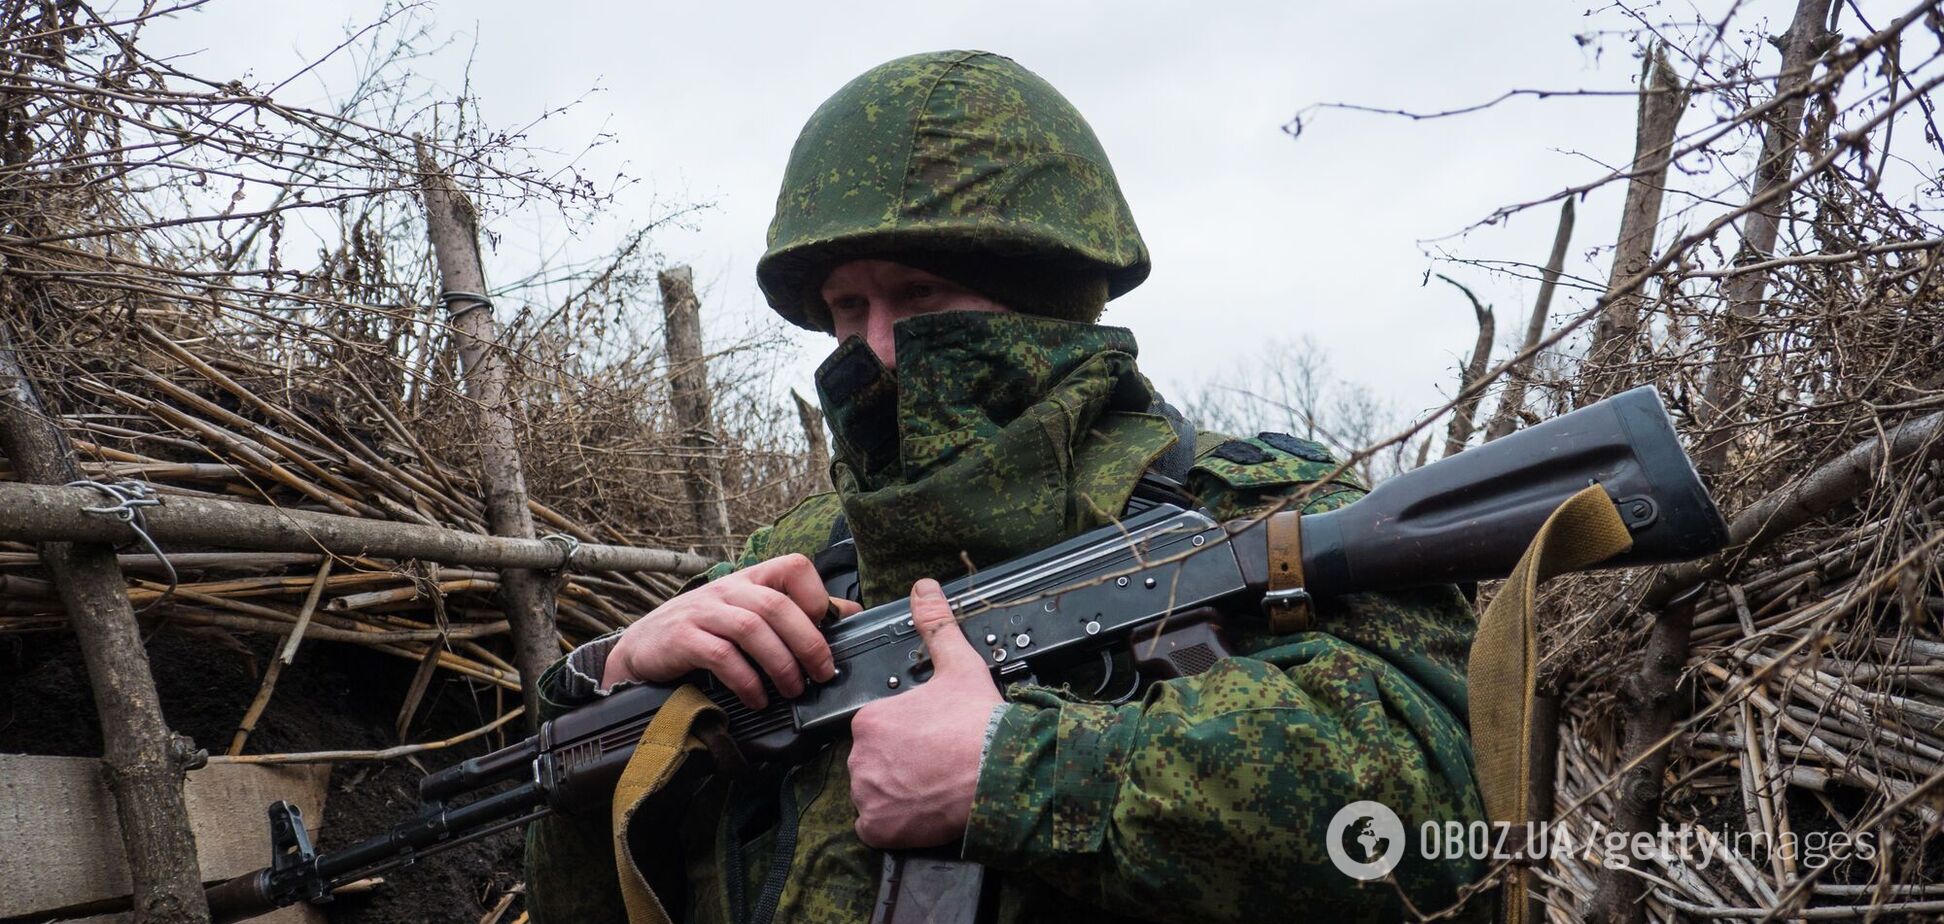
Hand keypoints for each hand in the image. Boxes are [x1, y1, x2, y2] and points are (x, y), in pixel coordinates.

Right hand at [603, 553, 861, 708]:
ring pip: (753, 629)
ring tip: (793, 691)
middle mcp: (728, 589)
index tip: (827, 629)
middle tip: (822, 674)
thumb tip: (848, 614)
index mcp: (750, 579)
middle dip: (808, 643)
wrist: (642, 650)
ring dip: (780, 664)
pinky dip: (747, 681)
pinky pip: (722, 656)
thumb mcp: (747, 614)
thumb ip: (791, 613)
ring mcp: (703, 611)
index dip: (817, 596)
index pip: (794, 566)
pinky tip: (757, 699)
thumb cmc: (704, 633)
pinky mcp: (682, 638)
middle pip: (778, 605)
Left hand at [848, 578, 1003, 848]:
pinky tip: (922, 811)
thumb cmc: (981, 723)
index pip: (876, 730)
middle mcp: (860, 756)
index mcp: (870, 718)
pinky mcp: (879, 828)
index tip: (930, 740)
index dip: (905, 736)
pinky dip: (894, 824)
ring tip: (932, 787)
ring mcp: (868, 795)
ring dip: (895, 794)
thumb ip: (936, 626)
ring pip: (874, 794)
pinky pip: (875, 828)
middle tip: (934, 764)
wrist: (1005, 773)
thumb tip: (924, 588)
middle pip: (873, 762)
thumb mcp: (959, 666)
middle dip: (897, 765)